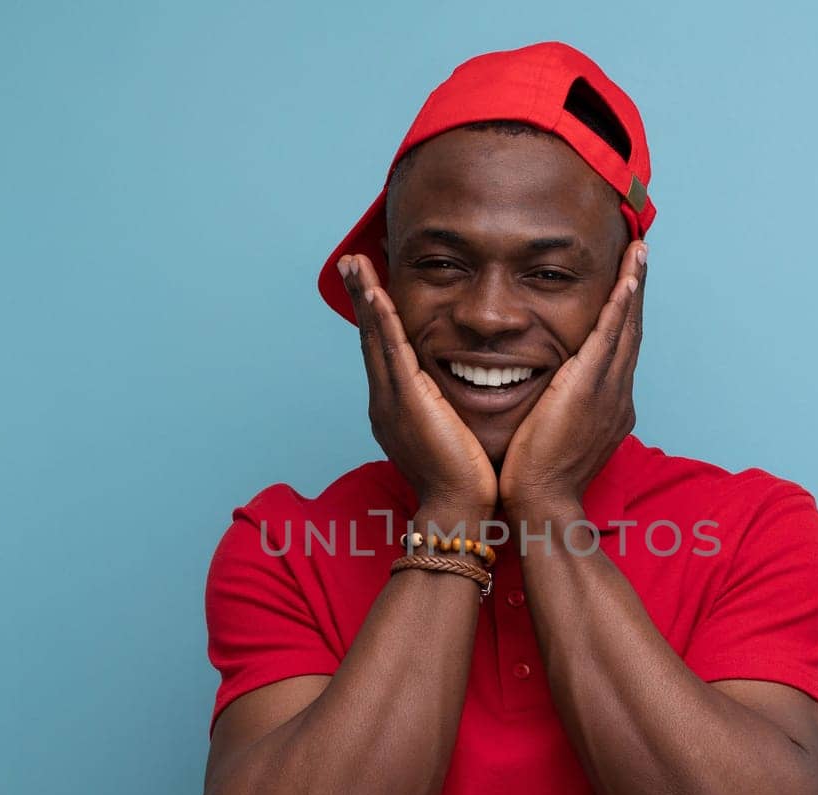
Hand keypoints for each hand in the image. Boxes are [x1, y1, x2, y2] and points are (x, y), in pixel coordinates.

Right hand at [339, 254, 497, 514]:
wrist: (457, 510)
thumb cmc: (464, 480)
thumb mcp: (453, 434)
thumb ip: (450, 411)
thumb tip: (464, 397)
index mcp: (397, 408)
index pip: (385, 351)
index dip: (377, 317)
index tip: (373, 286)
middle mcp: (386, 401)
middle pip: (371, 337)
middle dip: (362, 298)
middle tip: (352, 262)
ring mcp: (392, 401)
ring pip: (375, 338)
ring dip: (365, 297)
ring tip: (355, 263)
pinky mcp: (408, 402)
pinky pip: (392, 352)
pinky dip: (383, 321)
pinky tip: (377, 294)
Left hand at [499, 240, 646, 519]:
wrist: (543, 505)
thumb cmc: (538, 480)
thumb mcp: (553, 438)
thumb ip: (555, 414)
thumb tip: (545, 401)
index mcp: (608, 407)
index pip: (618, 351)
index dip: (624, 316)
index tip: (625, 285)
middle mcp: (617, 396)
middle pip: (631, 332)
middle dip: (636, 291)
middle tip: (640, 254)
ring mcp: (608, 392)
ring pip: (626, 328)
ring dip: (633, 287)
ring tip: (638, 252)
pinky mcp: (590, 389)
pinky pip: (610, 337)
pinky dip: (620, 306)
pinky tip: (625, 278)